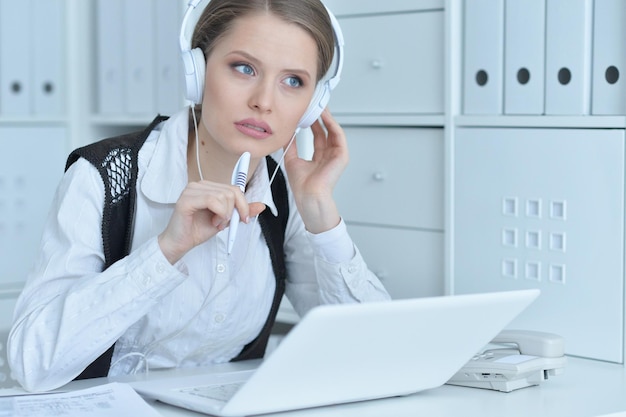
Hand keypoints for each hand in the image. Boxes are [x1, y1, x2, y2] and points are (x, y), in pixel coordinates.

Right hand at [158, 181, 265, 263]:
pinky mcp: (186, 199)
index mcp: (208, 187)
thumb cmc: (198, 230)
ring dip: (225, 214)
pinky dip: (219, 213)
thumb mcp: (226, 220)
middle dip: (234, 211)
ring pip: (223, 196)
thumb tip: (261, 205)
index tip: (244, 218)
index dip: (243, 204)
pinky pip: (212, 200)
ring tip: (216, 223)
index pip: (234, 188)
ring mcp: (191, 190)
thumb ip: (241, 211)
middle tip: (224, 223)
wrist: (181, 243)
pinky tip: (213, 222)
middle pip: (231, 191)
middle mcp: (199, 185)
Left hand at [283, 109, 347, 232]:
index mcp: (319, 157)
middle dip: (320, 116)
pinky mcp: (342, 155)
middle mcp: (329, 154)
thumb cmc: (302, 185)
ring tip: (319, 104)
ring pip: (333, 130)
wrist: (308, 196)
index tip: (306, 111)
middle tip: (313, 103)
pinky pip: (338, 135)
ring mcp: (336, 154)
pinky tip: (324, 115)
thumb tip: (287, 132)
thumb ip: (291, 145)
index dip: (312, 122)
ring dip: (327, 117)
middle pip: (326, 130)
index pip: (318, 135)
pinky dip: (332, 124)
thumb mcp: (292, 159)